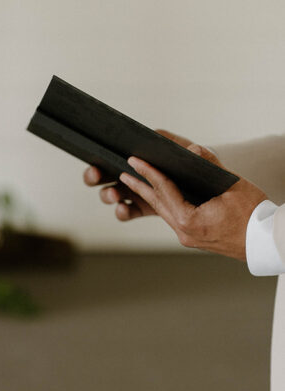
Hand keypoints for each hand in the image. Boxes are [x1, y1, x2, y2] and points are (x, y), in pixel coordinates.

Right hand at [83, 129, 193, 221]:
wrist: (206, 185)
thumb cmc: (191, 161)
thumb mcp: (183, 147)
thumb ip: (173, 143)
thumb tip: (166, 141)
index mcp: (132, 156)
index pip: (107, 156)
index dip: (96, 158)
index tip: (95, 160)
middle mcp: (128, 173)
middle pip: (100, 176)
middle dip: (93, 176)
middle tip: (96, 173)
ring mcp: (133, 192)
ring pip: (110, 194)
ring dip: (108, 193)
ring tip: (114, 193)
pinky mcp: (141, 208)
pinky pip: (125, 211)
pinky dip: (121, 210)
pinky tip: (123, 208)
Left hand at [119, 143, 266, 260]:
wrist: (265, 242)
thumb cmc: (253, 215)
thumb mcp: (233, 186)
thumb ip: (211, 165)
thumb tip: (193, 149)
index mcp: (190, 221)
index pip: (165, 191)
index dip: (149, 173)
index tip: (134, 160)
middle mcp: (184, 232)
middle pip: (158, 203)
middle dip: (140, 185)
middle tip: (124, 170)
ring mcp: (188, 237)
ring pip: (164, 211)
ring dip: (149, 195)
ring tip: (133, 181)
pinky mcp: (193, 237)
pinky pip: (174, 217)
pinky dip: (165, 203)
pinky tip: (158, 194)